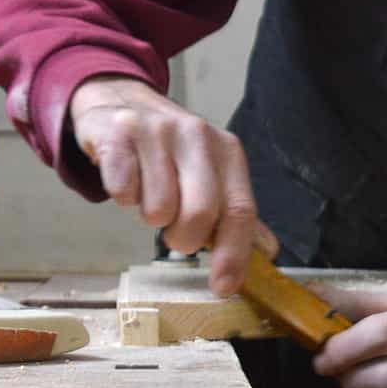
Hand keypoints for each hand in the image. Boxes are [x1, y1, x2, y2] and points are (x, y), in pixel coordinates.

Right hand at [67, 75, 276, 295]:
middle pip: (200, 213)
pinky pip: (123, 190)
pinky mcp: (119, 134)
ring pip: (158, 208)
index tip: (223, 287)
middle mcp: (197, 136)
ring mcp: (157, 132)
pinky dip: (122, 196)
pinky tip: (127, 179)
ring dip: (150, 215)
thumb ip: (234, 209)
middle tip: (173, 230)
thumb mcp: (209, 171)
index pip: (240, 209)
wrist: (118, 100)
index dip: (233, 254)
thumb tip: (267, 251)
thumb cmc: (167, 148)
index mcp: (227, 151)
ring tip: (148, 193)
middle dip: (183, 238)